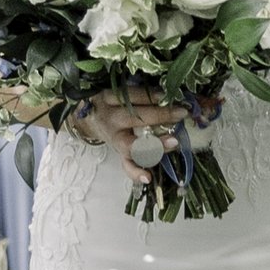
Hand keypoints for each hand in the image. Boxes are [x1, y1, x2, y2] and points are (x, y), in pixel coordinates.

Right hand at [69, 87, 185, 181]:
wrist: (90, 118)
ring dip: (154, 145)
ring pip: (131, 144)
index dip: (152, 96)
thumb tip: (170, 92)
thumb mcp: (118, 92)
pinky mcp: (118, 153)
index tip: (169, 95)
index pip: (132, 96)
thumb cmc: (113, 102)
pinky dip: (136, 172)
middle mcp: (112, 119)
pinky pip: (125, 165)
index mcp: (110, 98)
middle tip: (180, 114)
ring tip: (173, 142)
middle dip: (160, 116)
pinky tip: (147, 177)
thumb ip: (139, 93)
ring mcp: (115, 139)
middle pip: (135, 118)